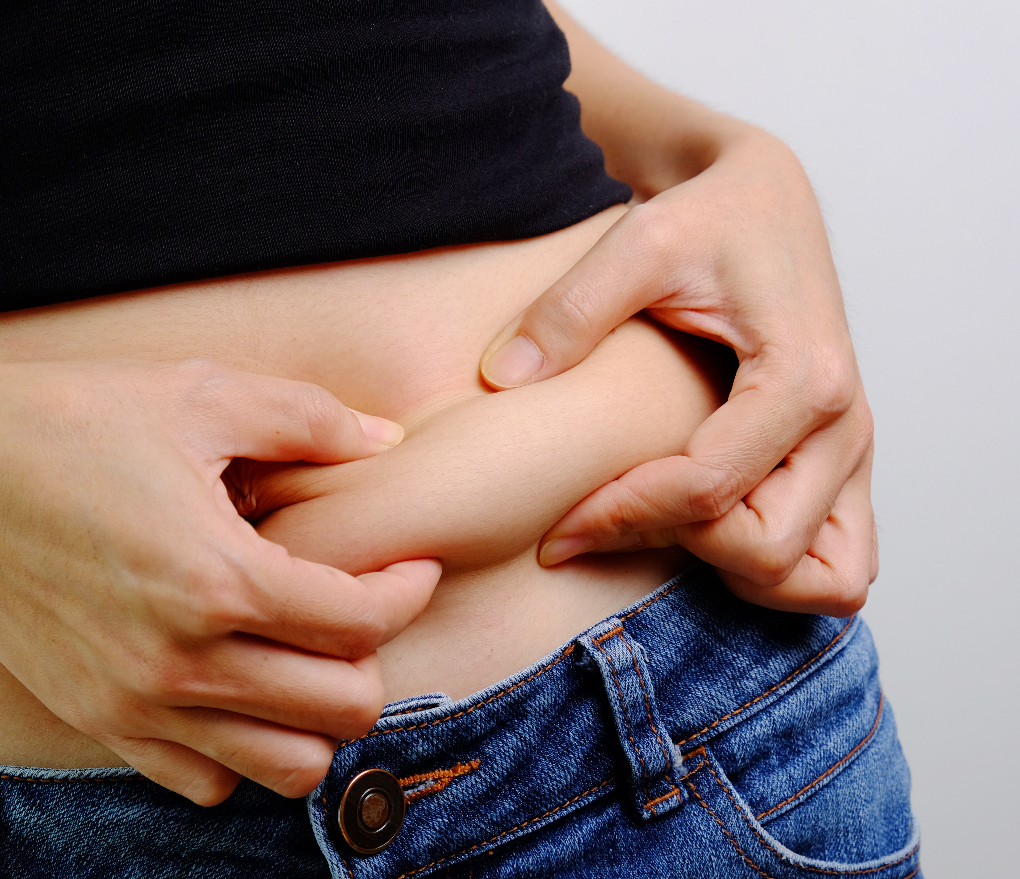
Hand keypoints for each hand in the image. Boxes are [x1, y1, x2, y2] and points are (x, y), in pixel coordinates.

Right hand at [0, 357, 438, 803]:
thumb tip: (383, 441)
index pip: (362, 623)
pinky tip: (239, 686)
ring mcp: (137, 701)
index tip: (411, 567)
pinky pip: (202, 781)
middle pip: (341, 709)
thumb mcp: (200, 395)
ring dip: (317, 717)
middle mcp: (182, 659)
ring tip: (309, 659)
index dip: (408, 590)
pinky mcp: (99, 718)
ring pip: (284, 767)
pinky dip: (243, 749)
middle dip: (374, 658)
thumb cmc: (74, 424)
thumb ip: (309, 420)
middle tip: (361, 610)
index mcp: (218, 577)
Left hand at [479, 131, 875, 615]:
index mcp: (800, 375)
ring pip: (820, 578)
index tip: (557, 526)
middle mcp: (844, 423)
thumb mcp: (638, 240)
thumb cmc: (710, 215)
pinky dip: (777, 569)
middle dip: (673, 547)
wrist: (761, 197)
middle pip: (765, 552)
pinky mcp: (845, 463)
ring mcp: (853, 450)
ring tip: (654, 527)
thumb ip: (570, 309)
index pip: (707, 491)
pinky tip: (703, 530)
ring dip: (733, 572)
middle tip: (600, 520)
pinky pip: (838, 563)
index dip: (620, 518)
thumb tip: (501, 377)